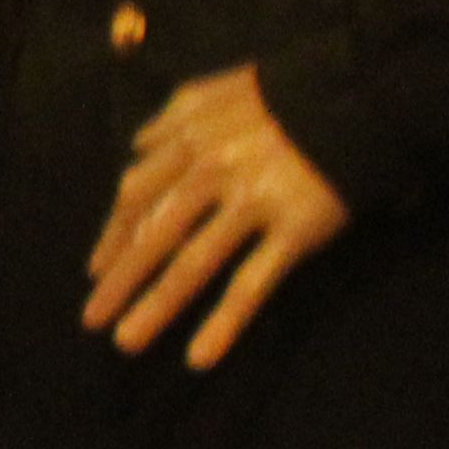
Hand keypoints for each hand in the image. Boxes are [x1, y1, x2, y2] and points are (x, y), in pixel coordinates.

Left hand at [82, 62, 348, 367]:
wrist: (356, 92)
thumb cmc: (283, 95)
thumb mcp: (213, 93)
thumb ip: (172, 122)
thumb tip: (138, 148)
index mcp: (186, 140)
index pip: (137, 196)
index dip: (114, 236)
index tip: (96, 270)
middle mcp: (209, 173)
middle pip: (151, 234)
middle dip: (119, 279)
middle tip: (93, 319)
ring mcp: (250, 202)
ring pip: (191, 262)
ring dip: (155, 306)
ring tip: (126, 342)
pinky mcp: (292, 229)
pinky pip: (251, 283)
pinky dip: (223, 322)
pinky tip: (200, 356)